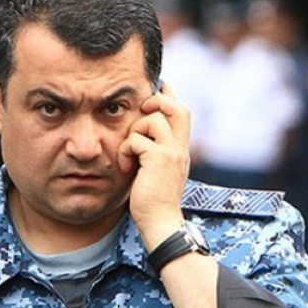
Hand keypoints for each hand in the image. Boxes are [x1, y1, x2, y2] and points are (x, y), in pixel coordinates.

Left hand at [118, 83, 191, 250]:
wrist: (160, 222)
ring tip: (128, 153)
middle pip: (177, 107)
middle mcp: (180, 148)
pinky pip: (136, 139)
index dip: (170, 96)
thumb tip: (142, 139)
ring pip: (153, 119)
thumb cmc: (153, 201)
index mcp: (181, 150)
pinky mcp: (158, 159)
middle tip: (141, 111)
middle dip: (157, 101)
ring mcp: (172, 152)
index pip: (182, 113)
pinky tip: (124, 166)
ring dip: (134, 132)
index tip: (161, 85)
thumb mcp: (156, 172)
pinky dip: (125, 150)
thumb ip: (154, 153)